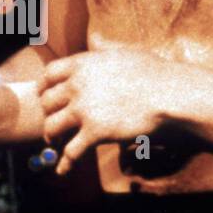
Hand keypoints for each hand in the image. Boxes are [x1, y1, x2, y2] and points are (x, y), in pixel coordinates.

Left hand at [38, 47, 173, 174]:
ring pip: (52, 126)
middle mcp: (77, 86)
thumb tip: (96, 42)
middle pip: (46, 102)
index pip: (48, 74)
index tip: (45, 96)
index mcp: (82, 64)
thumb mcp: (124, 53)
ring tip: (55, 142)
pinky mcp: (95, 132)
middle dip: (47, 113)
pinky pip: (71, 151)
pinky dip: (65, 162)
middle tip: (52, 121)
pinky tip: (63, 170)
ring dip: (51, 136)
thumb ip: (104, 51)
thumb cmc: (153, 72)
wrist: (169, 94)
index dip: (43, 87)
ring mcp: (83, 110)